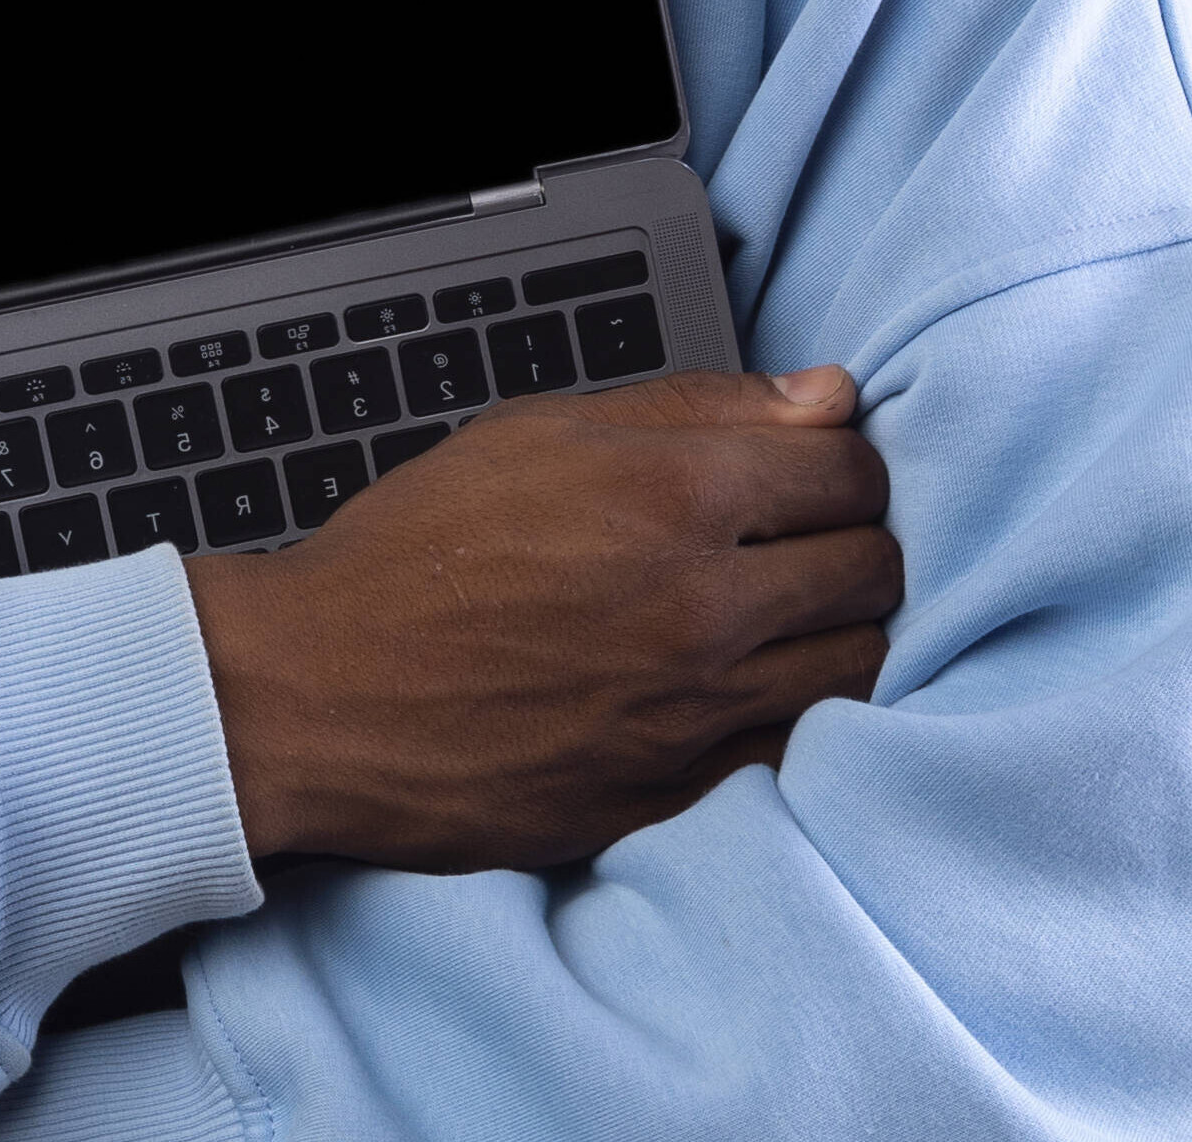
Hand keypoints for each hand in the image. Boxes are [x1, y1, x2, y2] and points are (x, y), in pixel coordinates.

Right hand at [177, 367, 900, 872]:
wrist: (317, 696)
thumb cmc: (414, 554)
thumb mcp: (536, 434)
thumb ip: (698, 407)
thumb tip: (827, 396)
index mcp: (673, 496)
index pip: (850, 468)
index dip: (840, 460)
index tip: (811, 473)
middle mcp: (703, 608)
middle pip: (875, 566)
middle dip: (852, 539)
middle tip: (801, 541)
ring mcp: (695, 714)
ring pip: (858, 664)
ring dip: (839, 629)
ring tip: (786, 614)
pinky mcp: (676, 795)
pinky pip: (800, 751)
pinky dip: (797, 712)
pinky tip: (752, 687)